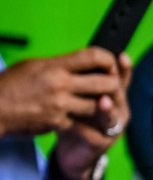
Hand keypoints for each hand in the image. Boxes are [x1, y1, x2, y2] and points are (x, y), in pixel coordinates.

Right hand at [0, 48, 127, 142]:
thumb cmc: (11, 86)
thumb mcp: (34, 66)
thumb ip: (60, 65)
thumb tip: (83, 64)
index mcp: (54, 66)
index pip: (93, 56)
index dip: (108, 59)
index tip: (110, 64)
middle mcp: (60, 84)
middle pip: (105, 83)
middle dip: (113, 85)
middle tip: (112, 86)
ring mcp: (61, 105)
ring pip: (97, 105)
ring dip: (98, 105)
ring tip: (94, 102)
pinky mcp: (59, 122)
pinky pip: (79, 120)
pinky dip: (77, 119)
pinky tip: (69, 115)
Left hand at [54, 52, 131, 179]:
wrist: (73, 151)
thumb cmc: (77, 117)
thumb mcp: (82, 96)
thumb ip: (86, 79)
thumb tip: (85, 53)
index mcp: (115, 97)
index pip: (122, 79)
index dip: (125, 69)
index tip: (122, 57)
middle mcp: (119, 111)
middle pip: (119, 95)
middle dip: (113, 85)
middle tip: (107, 75)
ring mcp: (112, 128)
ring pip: (112, 116)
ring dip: (107, 109)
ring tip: (102, 101)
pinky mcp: (101, 144)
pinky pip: (95, 135)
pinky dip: (83, 129)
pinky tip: (73, 125)